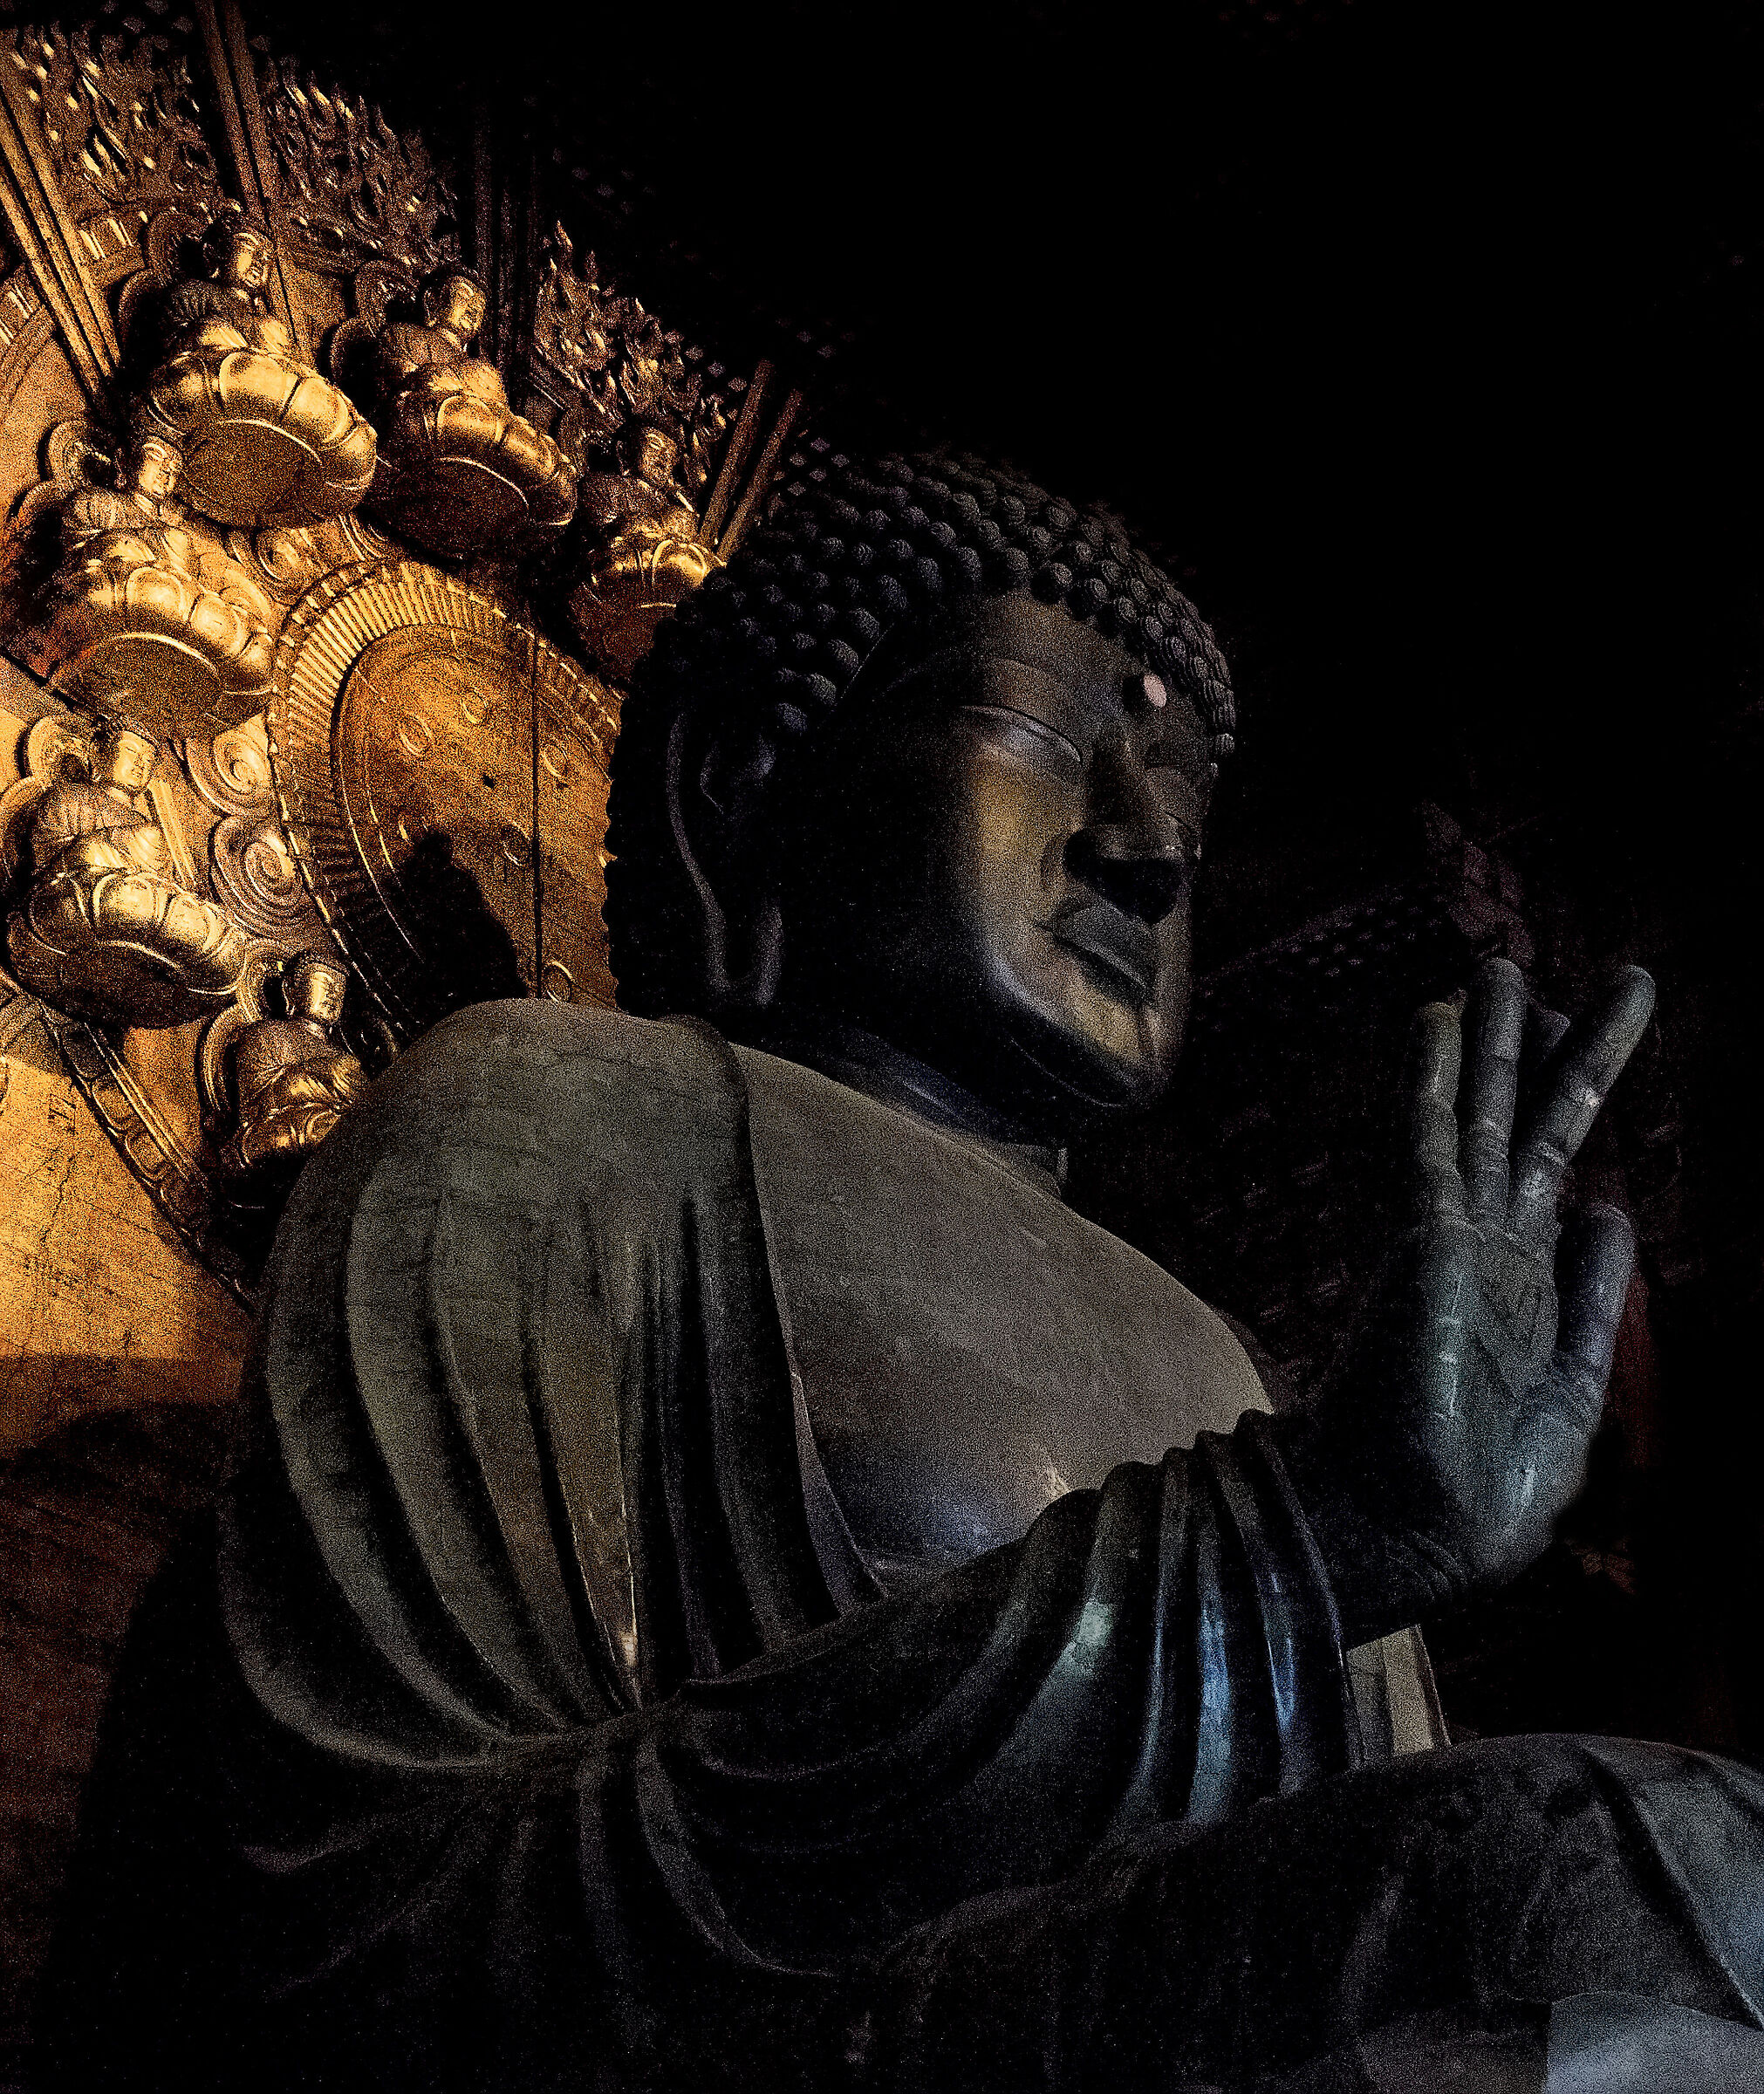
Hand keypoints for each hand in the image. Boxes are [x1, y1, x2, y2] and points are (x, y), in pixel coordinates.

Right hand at [1278, 957, 1655, 1644]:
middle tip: (1552, 979)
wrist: (1407, 1531)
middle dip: (1544, 1052)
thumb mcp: (1573, 1399)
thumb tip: (1612, 1215)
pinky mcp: (1422, 1243)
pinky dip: (1434, 1078)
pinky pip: (1430, 1142)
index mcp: (1525, 1288)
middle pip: (1523, 1128)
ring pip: (1480, 1119)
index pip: (1552, 1174)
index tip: (1577, 1040)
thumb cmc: (1478, 1493)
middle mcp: (1487, 1250)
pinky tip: (1439, 1016)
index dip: (1573, 1104)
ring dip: (1492, 1042)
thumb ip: (1592, 1306)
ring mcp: (1452, 1241)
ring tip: (1498, 966)